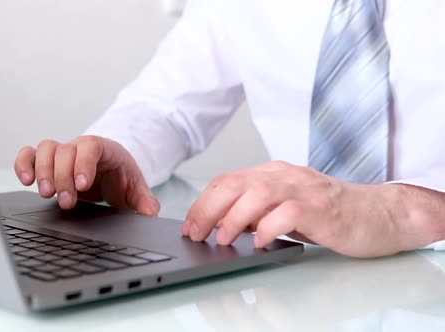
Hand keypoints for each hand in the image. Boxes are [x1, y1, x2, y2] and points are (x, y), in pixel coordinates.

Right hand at [14, 136, 159, 214]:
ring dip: (43, 171)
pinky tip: (25, 180)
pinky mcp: (48, 161)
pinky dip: (24, 164)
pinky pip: (30, 154)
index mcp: (105, 150)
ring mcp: (63, 153)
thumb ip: (143, 201)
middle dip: (63, 177)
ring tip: (48, 195)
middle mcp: (80, 147)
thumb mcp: (135, 189)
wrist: (112, 173)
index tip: (82, 186)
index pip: (92, 147)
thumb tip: (150, 213)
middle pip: (65, 150)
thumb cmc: (122, 178)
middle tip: (67, 202)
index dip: (84, 164)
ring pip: (46, 149)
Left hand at [182, 161, 442, 257]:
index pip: (227, 180)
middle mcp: (285, 176)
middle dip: (208, 209)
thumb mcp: (283, 208)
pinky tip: (259, 242)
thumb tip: (218, 225)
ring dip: (234, 217)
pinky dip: (269, 227)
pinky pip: (289, 212)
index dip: (202, 203)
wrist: (379, 213)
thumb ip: (255, 211)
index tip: (189, 225)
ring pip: (258, 193)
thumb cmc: (328, 213)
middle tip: (196, 234)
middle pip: (236, 184)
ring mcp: (305, 190)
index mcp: (272, 173)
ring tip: (222, 239)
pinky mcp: (324, 208)